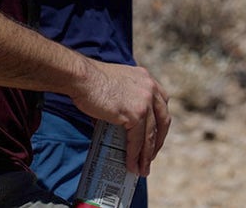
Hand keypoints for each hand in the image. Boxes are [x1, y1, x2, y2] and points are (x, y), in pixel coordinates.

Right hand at [69, 59, 171, 175]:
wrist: (82, 77)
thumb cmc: (90, 81)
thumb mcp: (116, 87)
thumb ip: (123, 103)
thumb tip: (118, 127)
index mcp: (147, 79)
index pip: (161, 105)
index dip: (159, 124)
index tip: (155, 137)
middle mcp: (151, 89)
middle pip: (162, 120)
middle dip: (157, 141)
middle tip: (150, 157)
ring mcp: (145, 102)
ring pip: (151, 134)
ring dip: (147, 154)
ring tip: (142, 169)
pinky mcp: (136, 114)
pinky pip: (138, 139)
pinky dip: (135, 154)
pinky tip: (132, 164)